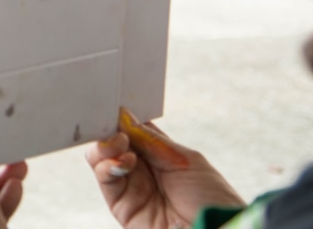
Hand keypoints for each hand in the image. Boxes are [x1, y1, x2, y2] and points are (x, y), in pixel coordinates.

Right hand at [85, 109, 243, 228]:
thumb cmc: (210, 199)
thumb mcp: (185, 160)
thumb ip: (151, 140)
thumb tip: (123, 116)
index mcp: (160, 155)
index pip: (133, 130)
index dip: (123, 117)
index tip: (116, 105)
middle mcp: (142, 170)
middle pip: (113, 142)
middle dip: (110, 129)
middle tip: (116, 126)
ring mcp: (131, 187)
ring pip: (102, 158)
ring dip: (107, 145)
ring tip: (121, 143)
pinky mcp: (121, 206)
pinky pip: (105, 179)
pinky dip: (108, 165)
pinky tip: (125, 161)